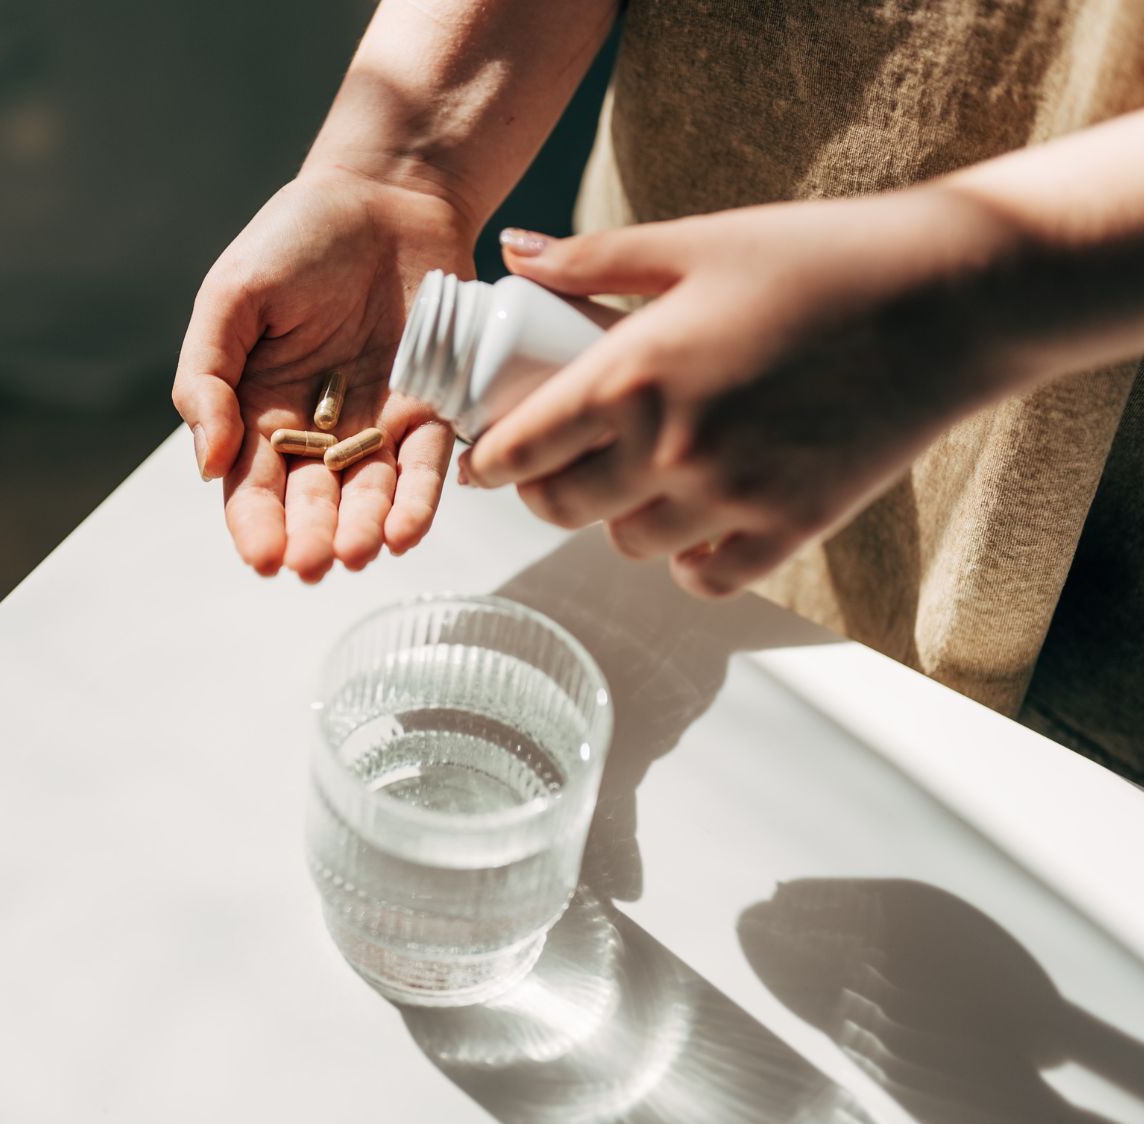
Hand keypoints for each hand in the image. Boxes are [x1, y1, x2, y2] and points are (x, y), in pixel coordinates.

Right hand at [173, 167, 473, 579]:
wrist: (385, 195)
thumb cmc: (295, 240)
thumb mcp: (231, 297)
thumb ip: (207, 377)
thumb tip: (208, 464)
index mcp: (261, 410)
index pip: (254, 486)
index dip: (256, 524)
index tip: (262, 558)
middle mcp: (321, 431)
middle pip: (315, 500)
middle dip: (314, 537)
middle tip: (314, 566)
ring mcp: (380, 425)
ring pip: (372, 493)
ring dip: (367, 529)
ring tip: (361, 553)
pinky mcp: (434, 410)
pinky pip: (428, 465)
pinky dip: (419, 499)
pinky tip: (407, 532)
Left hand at [463, 190, 1013, 596]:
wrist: (945, 301)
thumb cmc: (818, 259)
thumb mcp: (697, 241)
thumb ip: (593, 259)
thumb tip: (514, 255)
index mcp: (633, 374)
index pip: (524, 446)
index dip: (490, 462)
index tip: (484, 465)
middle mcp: (670, 449)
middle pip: (563, 507)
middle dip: (544, 492)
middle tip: (555, 470)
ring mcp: (730, 498)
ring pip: (628, 545)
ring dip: (618, 519)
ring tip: (637, 483)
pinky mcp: (788, 530)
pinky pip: (704, 576)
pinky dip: (688, 558)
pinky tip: (696, 522)